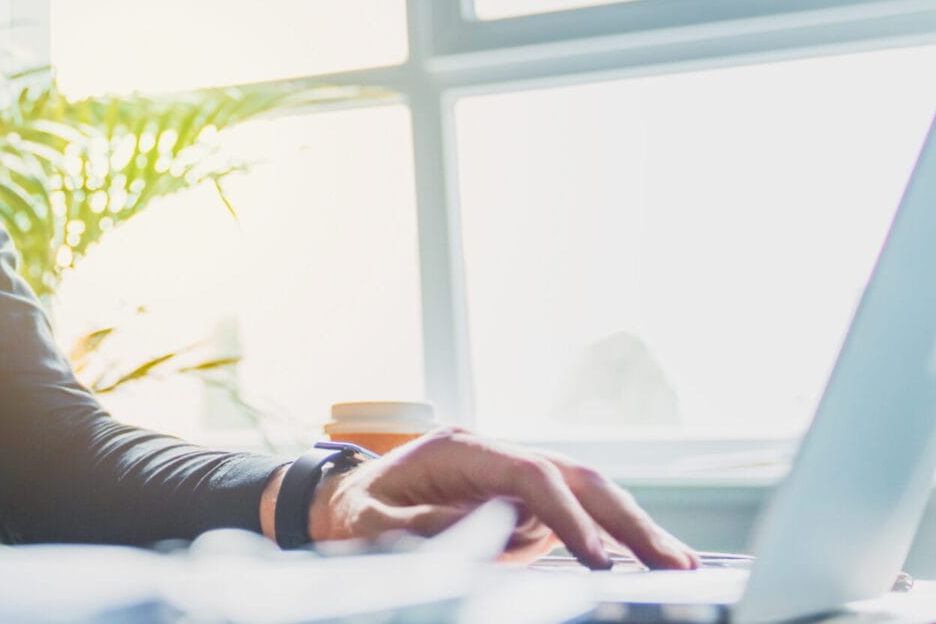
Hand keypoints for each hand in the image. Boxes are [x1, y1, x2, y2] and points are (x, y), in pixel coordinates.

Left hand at [310, 428, 699, 568]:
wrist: (339, 504)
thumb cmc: (354, 513)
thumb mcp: (374, 524)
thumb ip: (430, 525)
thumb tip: (494, 527)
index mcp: (459, 450)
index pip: (530, 476)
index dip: (568, 516)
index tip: (599, 559)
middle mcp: (493, 456)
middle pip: (574, 477)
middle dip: (625, 519)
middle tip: (673, 563)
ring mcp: (510, 479)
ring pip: (586, 495)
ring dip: (631, 529)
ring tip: (678, 567)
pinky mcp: (518, 505)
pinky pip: (575, 518)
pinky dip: (612, 539)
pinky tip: (645, 563)